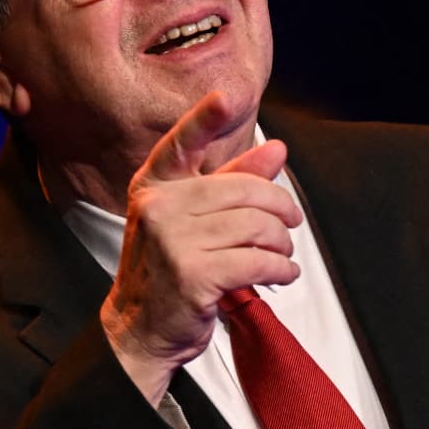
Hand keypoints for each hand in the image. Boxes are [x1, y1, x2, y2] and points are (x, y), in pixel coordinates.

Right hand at [101, 91, 302, 400]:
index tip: (227, 97)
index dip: (205, 118)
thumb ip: (232, 182)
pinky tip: (282, 274)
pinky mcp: (193, 274)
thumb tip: (276, 149)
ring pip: (256, 227)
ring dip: (281, 244)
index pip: (182, 143)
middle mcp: (159, 208)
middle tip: (290, 224)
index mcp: (155, 186)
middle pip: (244, 191)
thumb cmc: (169, 271)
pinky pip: (257, 261)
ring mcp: (173, 241)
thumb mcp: (192, 221)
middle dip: (279, 208)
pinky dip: (280, 269)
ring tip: (282, 255)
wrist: (138, 331)